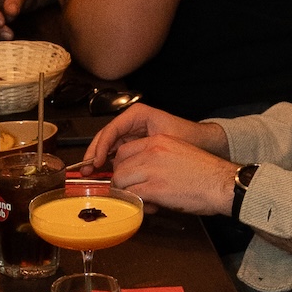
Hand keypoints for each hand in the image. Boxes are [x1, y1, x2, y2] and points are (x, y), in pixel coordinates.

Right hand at [88, 102, 213, 169]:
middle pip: (106, 138)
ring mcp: (133, 134)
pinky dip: (112, 165)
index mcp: (137, 115)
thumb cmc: (189, 138)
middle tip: (86, 170)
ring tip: (92, 175)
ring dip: (100, 161)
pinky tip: (108, 176)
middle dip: (94, 154)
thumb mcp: (166, 141)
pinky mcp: (136, 146)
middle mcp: (132, 123)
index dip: (100, 147)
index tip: (96, 161)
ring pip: (110, 148)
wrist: (205, 143)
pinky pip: (119, 154)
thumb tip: (123, 168)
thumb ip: (145, 152)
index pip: (111, 130)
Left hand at [112, 138, 241, 217]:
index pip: (125, 150)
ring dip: (127, 193)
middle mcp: (152, 151)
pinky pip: (131, 196)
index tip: (126, 176)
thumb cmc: (207, 173)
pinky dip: (135, 204)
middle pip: (119, 165)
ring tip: (143, 200)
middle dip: (121, 180)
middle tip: (132, 191)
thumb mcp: (179, 153)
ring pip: (121, 180)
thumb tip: (143, 175)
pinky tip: (151, 207)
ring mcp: (152, 169)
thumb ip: (158, 159)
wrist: (223, 184)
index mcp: (159, 141)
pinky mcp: (154, 188)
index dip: (122, 166)